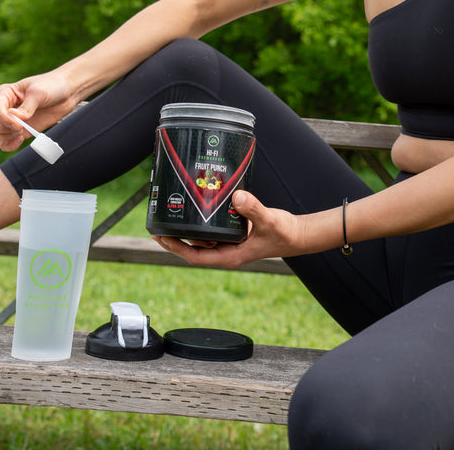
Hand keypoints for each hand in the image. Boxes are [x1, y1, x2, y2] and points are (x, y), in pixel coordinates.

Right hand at [0, 71, 78, 151]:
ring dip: (4, 137)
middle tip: (19, 128)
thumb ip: (26, 108)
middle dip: (1, 129)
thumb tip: (14, 119)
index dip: (4, 120)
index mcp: (5, 93)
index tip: (20, 124)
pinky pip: (4, 143)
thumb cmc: (52, 86)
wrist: (67, 92)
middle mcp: (4, 107)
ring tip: (21, 132)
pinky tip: (20, 139)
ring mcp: (11, 120)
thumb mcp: (39, 93)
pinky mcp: (20, 131)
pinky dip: (9, 145)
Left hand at [153, 190, 307, 268]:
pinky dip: (201, 221)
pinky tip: (195, 209)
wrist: (297, 234)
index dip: (176, 248)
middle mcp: (226, 250)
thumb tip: (236, 196)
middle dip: (174, 239)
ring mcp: (230, 242)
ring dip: (185, 229)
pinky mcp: (234, 232)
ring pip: (201, 238)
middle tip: (157, 224)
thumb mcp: (268, 221)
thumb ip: (253, 209)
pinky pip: (212, 229)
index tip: (161, 238)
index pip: (195, 256)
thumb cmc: (284, 233)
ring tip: (170, 215)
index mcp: (230, 256)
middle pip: (193, 248)